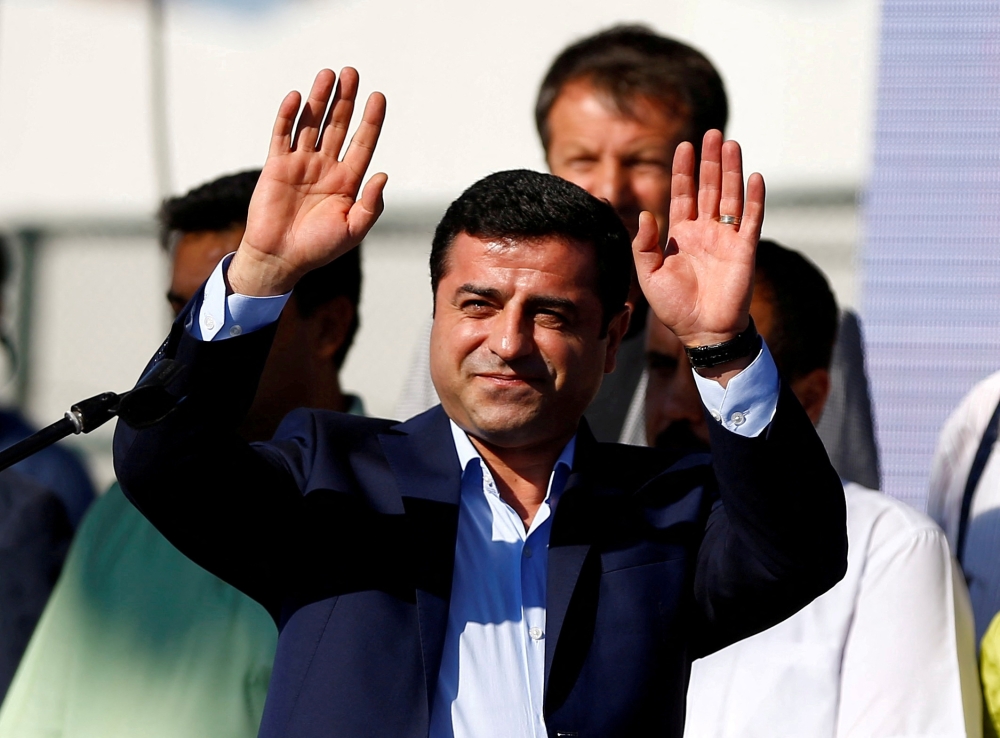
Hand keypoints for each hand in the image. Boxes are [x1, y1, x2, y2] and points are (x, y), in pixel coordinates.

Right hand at [228, 68, 386, 295]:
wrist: (281, 258)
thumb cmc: (319, 248)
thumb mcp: (353, 230)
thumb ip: (371, 204)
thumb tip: (383, 175)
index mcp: (347, 180)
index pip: (362, 142)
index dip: (371, 120)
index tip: (378, 97)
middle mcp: (326, 166)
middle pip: (338, 125)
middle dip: (345, 100)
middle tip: (351, 73)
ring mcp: (300, 163)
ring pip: (311, 124)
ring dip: (319, 99)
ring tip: (328, 75)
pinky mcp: (276, 165)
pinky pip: (282, 135)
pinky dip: (288, 116)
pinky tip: (296, 97)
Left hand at [632, 130, 763, 347]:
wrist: (702, 331)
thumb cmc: (673, 306)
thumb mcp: (648, 274)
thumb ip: (644, 244)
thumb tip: (645, 213)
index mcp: (681, 234)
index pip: (683, 194)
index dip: (683, 171)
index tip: (683, 145)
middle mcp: (705, 231)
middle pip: (709, 188)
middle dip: (710, 161)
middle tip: (712, 134)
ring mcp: (726, 238)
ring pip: (730, 196)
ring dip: (732, 171)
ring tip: (731, 144)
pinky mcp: (744, 249)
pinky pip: (751, 219)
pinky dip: (754, 198)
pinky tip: (755, 177)